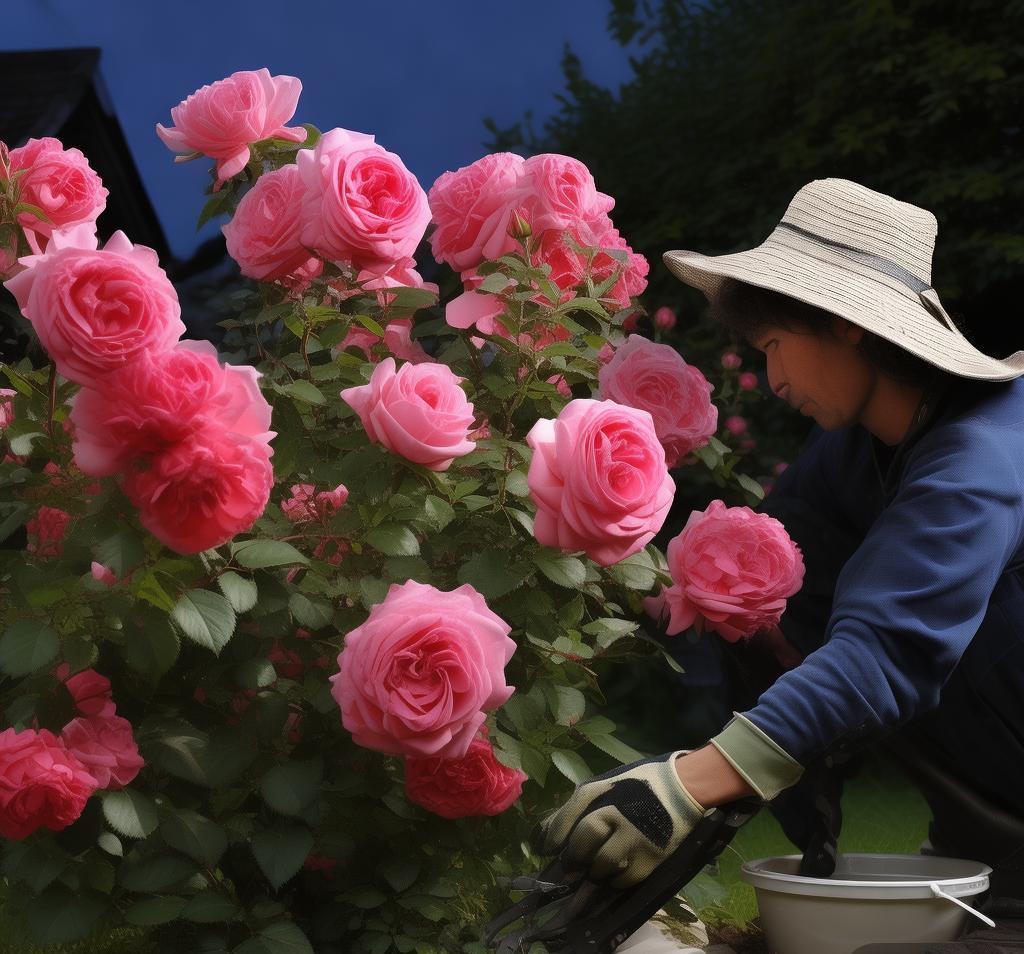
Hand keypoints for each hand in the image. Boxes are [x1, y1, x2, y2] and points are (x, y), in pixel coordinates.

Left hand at [537, 750, 707, 888]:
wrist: (685, 789)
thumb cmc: (638, 784)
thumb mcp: (606, 785)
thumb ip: (578, 805)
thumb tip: (549, 834)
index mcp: (605, 792)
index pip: (571, 816)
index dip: (555, 836)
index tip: (548, 850)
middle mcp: (619, 815)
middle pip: (584, 845)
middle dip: (572, 860)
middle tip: (568, 870)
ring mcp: (636, 840)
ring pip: (602, 868)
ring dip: (591, 876)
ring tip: (587, 879)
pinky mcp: (652, 860)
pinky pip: (624, 882)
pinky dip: (612, 885)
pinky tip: (609, 883)